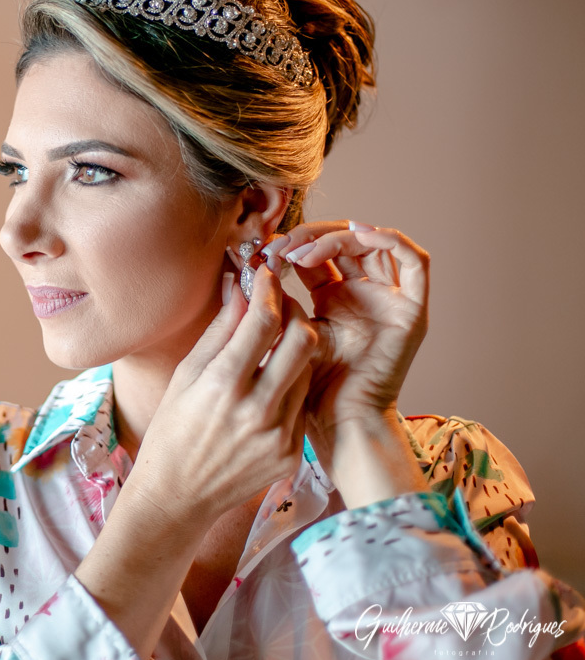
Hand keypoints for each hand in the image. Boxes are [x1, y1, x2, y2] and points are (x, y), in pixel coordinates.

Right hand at [74, 263, 317, 659]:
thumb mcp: (186, 375)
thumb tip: (239, 287)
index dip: (268, 290)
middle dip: (294, 314)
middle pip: (303, 340)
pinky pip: (301, 404)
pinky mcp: (291, 454)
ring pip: (307, 370)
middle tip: (280, 306)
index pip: (263, 321)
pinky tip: (269, 385)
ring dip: (294, 350)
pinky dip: (289, 386)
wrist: (177, 495)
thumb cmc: (172, 429)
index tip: (265, 276)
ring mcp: (278, 435)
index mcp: (222, 385)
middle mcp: (255, 410)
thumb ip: (219, 331)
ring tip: (273, 345)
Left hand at [265, 221, 429, 503]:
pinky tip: (358, 234)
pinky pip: (415, 262)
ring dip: (339, 236)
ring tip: (306, 248)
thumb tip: (244, 272)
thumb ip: (273, 306)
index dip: (291, 244)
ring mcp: (391, 301)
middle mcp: (364, 294)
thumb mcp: (283, 336)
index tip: (261, 249)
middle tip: (279, 245)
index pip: (316, 253)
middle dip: (310, 237)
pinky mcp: (413, 311)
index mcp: (333, 298)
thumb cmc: (305, 390)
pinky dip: (389, 239)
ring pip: (373, 244)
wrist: (339, 425)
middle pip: (344, 242)